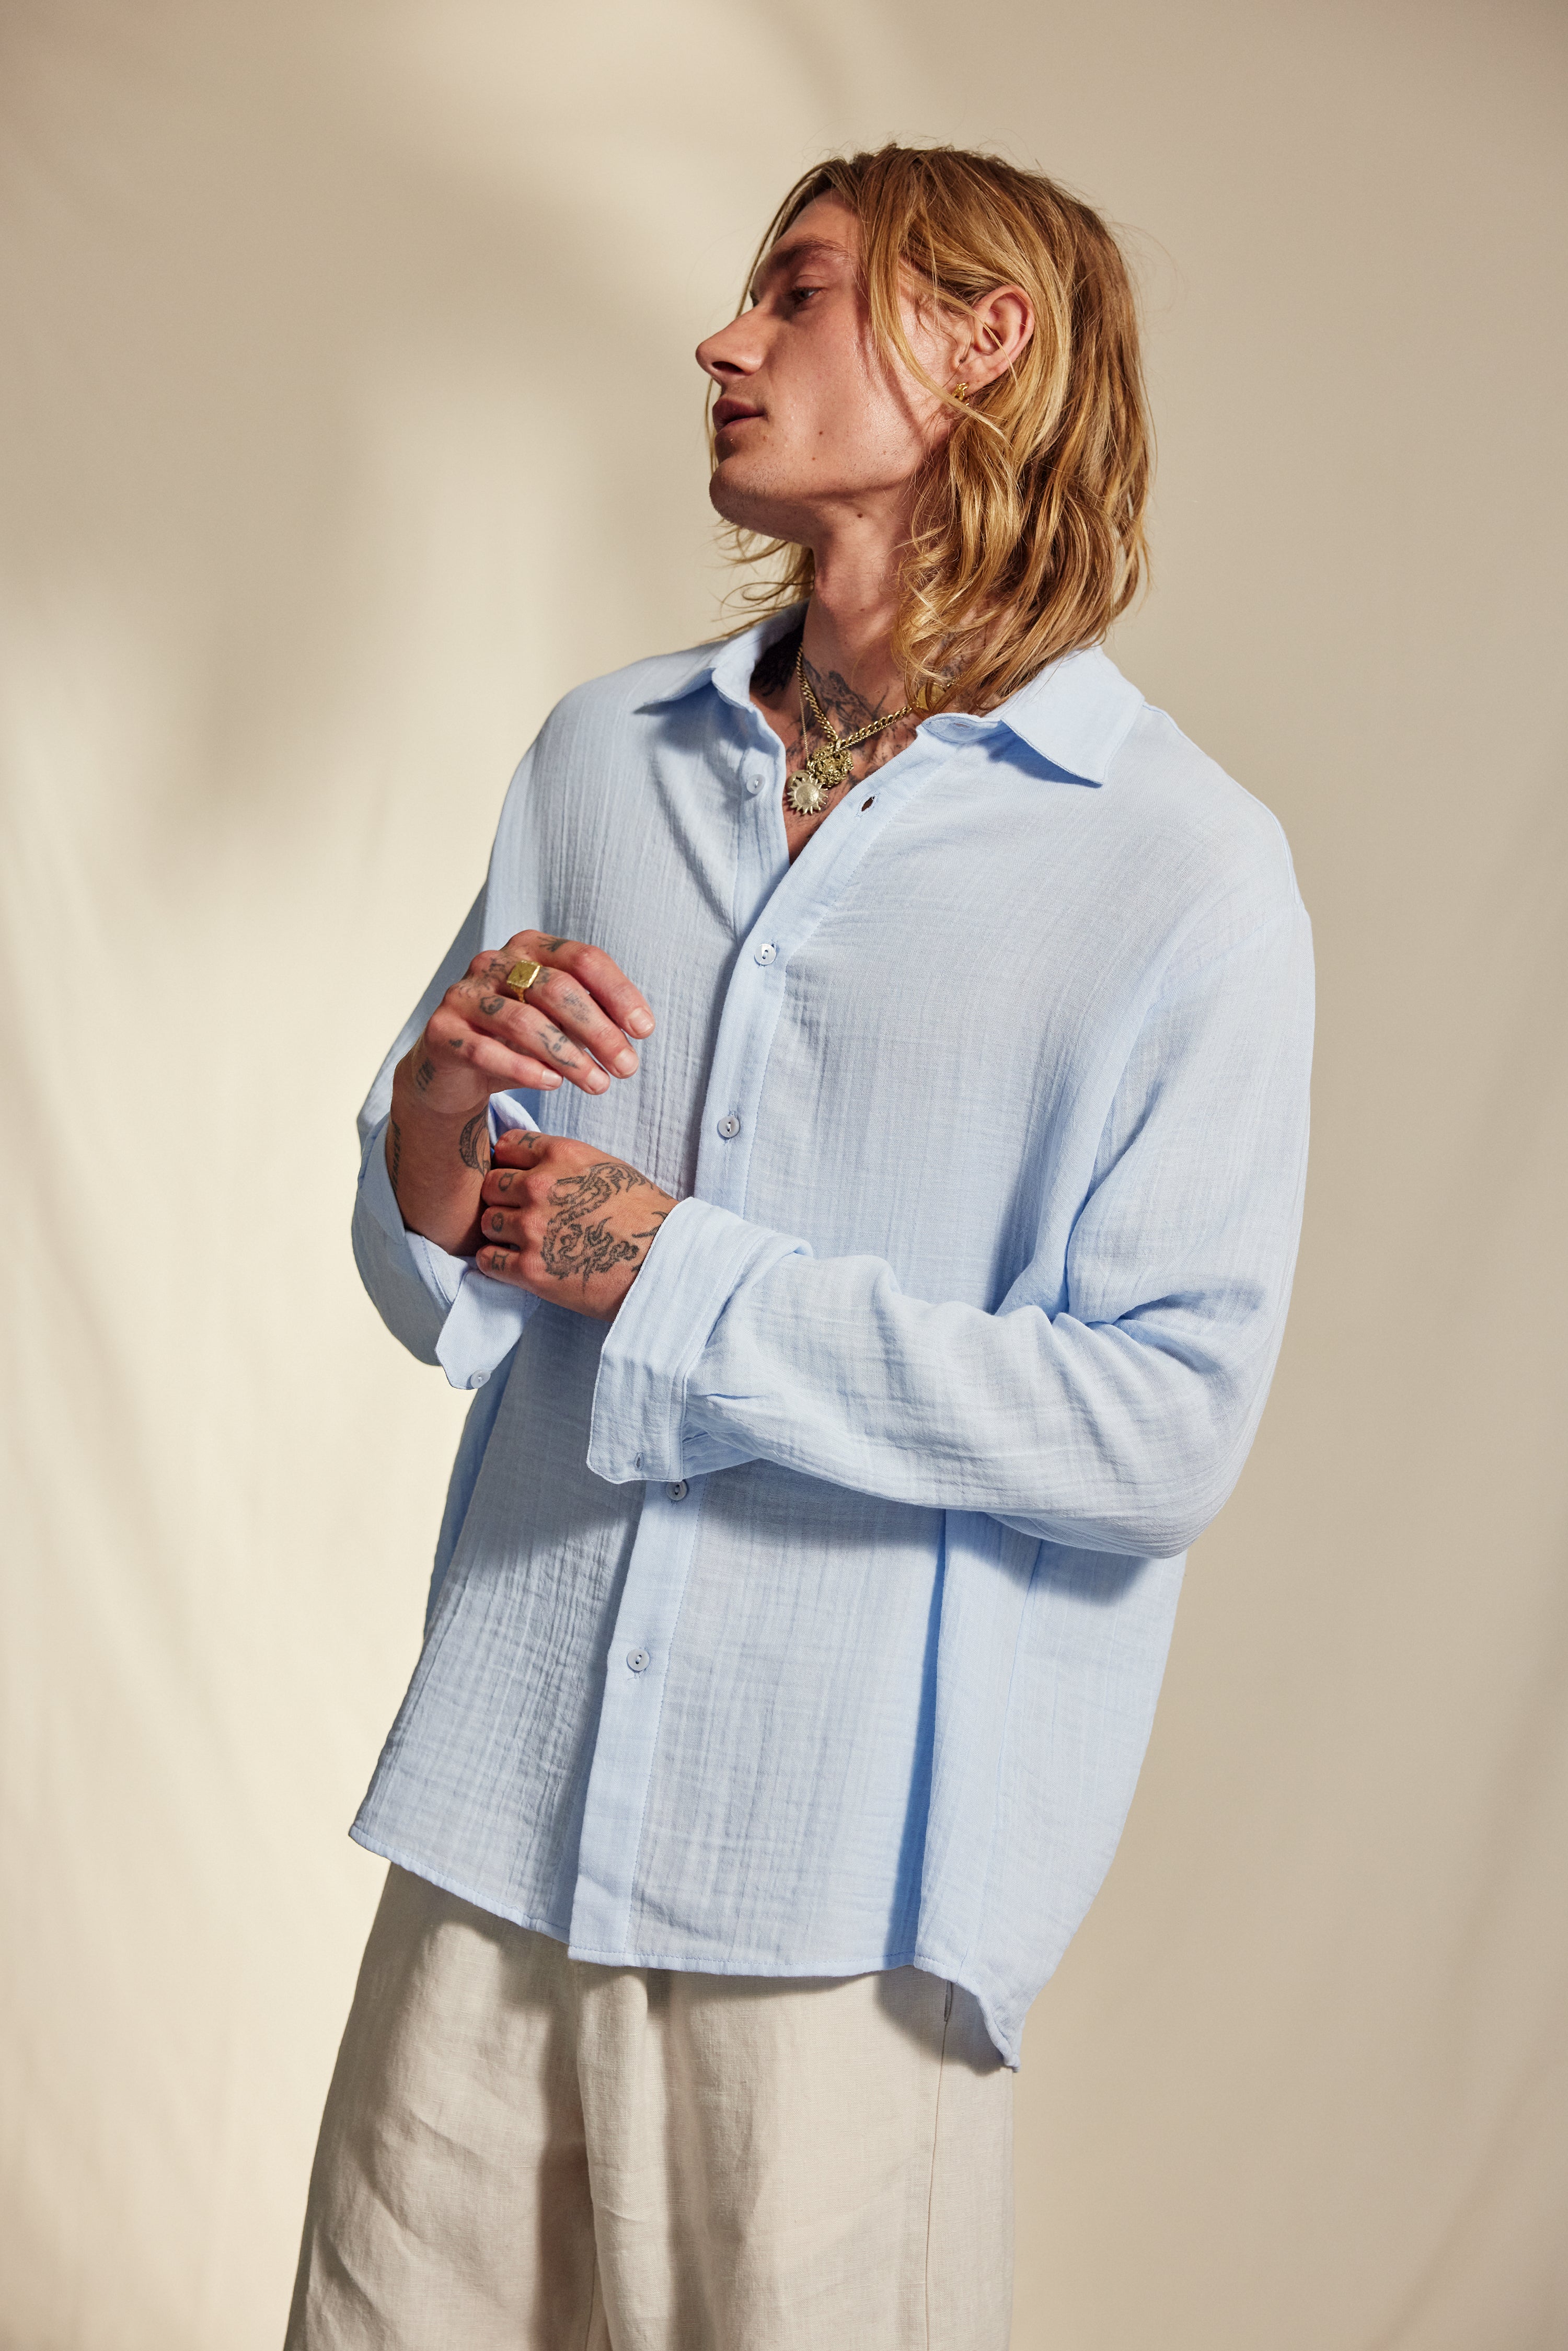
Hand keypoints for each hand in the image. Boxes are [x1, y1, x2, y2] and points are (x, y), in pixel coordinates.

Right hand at [400, 930, 655, 1123]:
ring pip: (525, 1021)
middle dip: (600, 1031)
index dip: (619, 993)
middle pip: (558, 989)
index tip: (644, 1031)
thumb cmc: (515, 1042)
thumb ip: (591, 1018)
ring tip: (599, 1085)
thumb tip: (635, 1031)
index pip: (583, 958)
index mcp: (529, 948)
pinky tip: (553, 1085)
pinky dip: (525, 1069)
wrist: (451, 1071)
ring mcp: (463, 993)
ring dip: (570, 1057)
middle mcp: (493, 962)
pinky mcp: (442, 1029)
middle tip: (628, 1068)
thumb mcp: (559, 1025)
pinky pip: (486, 1050)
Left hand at [475, 1130, 675, 1320]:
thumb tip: (530, 1166)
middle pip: (490, 1184)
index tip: (517, 1178)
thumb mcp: (607, 1169)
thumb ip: (565, 1164)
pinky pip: (487, 1260)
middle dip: (502, 1199)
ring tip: (523, 1241)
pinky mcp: (530, 1270)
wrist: (665, 1263)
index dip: (510, 1162)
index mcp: (562, 1155)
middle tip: (519, 1213)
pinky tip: (517, 1264)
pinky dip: (496, 1263)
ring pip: (487, 1222)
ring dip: (500, 1232)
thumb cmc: (644, 1217)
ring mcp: (533, 1228)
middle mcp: (542, 1187)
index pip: (507, 1145)